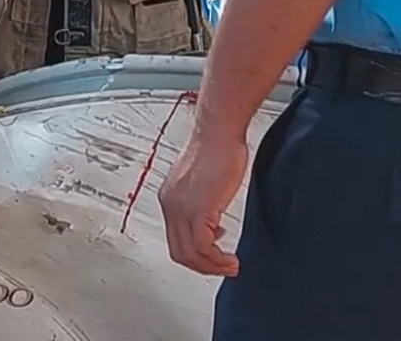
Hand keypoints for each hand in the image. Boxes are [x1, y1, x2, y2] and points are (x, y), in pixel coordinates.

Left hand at [158, 125, 249, 276]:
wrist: (218, 132)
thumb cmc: (216, 149)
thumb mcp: (204, 182)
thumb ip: (202, 202)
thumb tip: (212, 222)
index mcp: (169, 198)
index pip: (175, 238)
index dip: (195, 253)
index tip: (214, 255)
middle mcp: (170, 205)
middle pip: (179, 251)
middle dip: (202, 266)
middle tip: (223, 268)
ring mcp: (181, 208)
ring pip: (190, 253)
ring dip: (212, 266)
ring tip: (230, 266)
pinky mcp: (198, 209)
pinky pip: (203, 246)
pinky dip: (217, 258)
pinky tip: (231, 257)